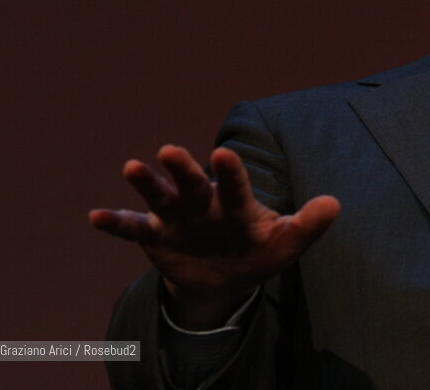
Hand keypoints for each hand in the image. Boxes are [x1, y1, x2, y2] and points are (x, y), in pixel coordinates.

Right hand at [89, 145, 339, 326]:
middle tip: (171, 150)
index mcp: (236, 203)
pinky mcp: (156, 236)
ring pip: (161, 197)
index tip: (224, 152)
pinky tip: (94, 217)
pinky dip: (115, 223)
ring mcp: (177, 218)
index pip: (235, 184)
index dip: (230, 171)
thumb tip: (335, 204)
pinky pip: (133, 228)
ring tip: (132, 167)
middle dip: (183, 169)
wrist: (225, 280)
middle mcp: (204, 203)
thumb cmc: (258, 251)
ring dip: (147, 183)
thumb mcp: (286, 244)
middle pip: (192, 183)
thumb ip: (308, 225)